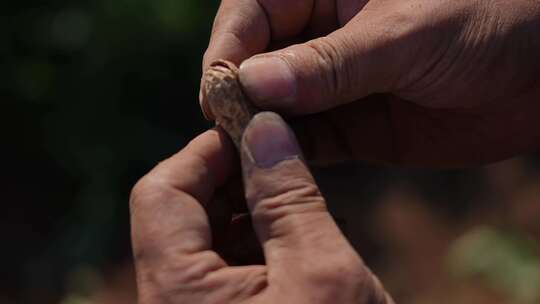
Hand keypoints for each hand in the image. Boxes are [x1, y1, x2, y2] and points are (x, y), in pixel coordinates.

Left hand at [130, 113, 391, 302]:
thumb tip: (267, 128)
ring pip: (205, 240)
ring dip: (249, 209)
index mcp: (176, 294)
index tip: (255, 128)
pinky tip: (297, 236)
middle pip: (180, 214)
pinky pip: (224, 269)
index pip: (162, 193)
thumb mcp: (323, 274)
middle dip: (232, 178)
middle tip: (284, 157)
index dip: (206, 152)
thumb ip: (288, 196)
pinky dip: (257, 242)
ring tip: (299, 196)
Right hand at [202, 0, 539, 165]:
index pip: (253, 11)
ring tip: (242, 156)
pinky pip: (308, 140)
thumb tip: (252, 83)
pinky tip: (277, 167)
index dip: (228, 48)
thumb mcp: (404, 34)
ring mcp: (334, 84)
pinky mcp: (352, 125)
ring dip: (259, 129)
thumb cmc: (487, 18)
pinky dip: (290, 153)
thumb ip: (330, 63)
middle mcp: (321, 34)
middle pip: (255, 63)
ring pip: (277, 106)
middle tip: (225, 129)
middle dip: (238, 94)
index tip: (219, 88)